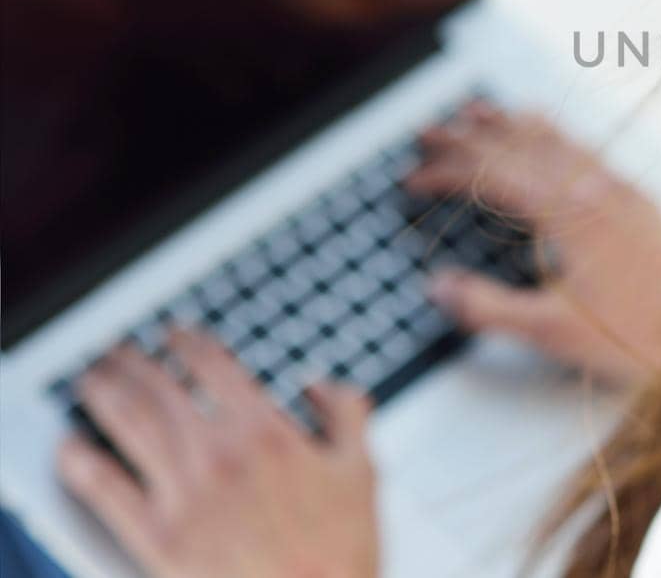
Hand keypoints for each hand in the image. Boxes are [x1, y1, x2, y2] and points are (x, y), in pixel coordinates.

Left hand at [55, 328, 378, 577]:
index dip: (188, 342)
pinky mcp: (158, 538)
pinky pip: (107, 492)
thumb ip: (346, 416)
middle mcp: (218, 455)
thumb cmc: (340, 551)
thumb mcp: (362, 471)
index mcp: (266, 432)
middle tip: (119, 352)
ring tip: (92, 380)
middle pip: (160, 390)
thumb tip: (321, 388)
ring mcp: (184, 496)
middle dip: (133, 363)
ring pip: (129, 426)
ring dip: (104, 394)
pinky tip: (71, 448)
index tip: (175, 334)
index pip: (213, 367)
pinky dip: (83, 464)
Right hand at [405, 99, 660, 389]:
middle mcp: (593, 189)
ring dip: (512, 125)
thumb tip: (438, 287)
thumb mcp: (551, 331)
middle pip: (518, 148)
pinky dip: (555, 135)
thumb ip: (488, 308)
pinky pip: (587, 151)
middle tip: (428, 130)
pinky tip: (551, 135)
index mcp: (566, 214)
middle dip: (468, 138)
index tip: (411, 179)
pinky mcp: (640, 201)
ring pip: (555, 141)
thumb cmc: (640, 337)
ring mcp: (620, 191)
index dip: (445, 173)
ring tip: (480, 110)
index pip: (492, 176)